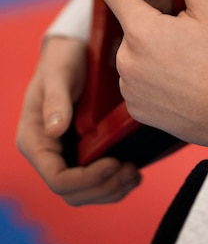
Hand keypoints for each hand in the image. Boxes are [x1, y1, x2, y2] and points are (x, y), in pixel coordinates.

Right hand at [16, 35, 139, 205]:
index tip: (114, 163)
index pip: (57, 179)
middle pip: (73, 193)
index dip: (86, 180)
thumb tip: (55, 130)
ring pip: (87, 192)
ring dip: (112, 189)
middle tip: (130, 171)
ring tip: (135, 174)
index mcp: (35, 141)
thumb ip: (56, 101)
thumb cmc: (62, 60)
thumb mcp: (58, 75)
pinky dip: (116, 181)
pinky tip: (134, 170)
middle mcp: (49, 153)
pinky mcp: (84, 151)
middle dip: (103, 188)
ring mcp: (66, 154)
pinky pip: (98, 179)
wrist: (74, 50)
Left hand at [62, 0, 207, 147]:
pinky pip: (140, 78)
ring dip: (157, 45)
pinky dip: (156, 70)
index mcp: (143, 32)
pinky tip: (186, 76)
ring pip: (137, 50)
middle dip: (156, 15)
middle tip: (194, 26)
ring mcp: (131, 89)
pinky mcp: (138, 110)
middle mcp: (128, 62)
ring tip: (196, 56)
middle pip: (134, 21)